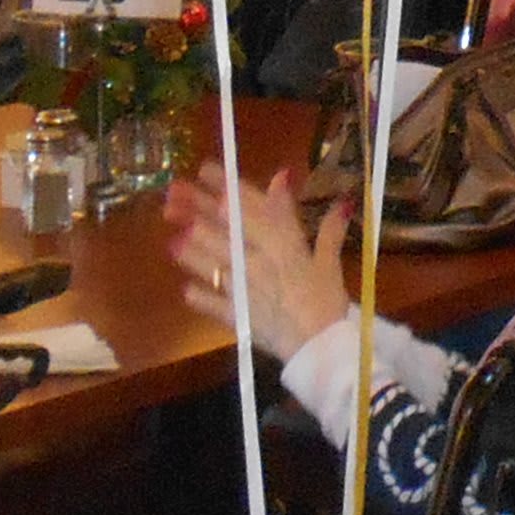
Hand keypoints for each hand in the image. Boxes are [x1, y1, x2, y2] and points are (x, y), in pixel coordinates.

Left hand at [166, 170, 352, 357]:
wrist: (321, 347)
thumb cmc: (328, 301)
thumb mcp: (330, 262)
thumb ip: (330, 230)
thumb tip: (342, 200)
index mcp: (283, 243)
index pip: (251, 206)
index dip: (227, 186)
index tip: (205, 168)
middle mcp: (258, 259)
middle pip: (225, 228)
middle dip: (197, 207)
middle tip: (173, 192)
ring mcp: (242, 287)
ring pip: (212, 260)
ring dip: (191, 247)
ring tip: (172, 235)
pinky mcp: (235, 314)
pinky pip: (211, 303)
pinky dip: (199, 296)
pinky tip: (186, 288)